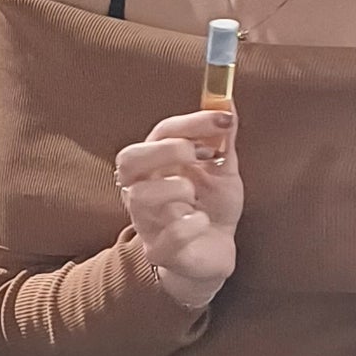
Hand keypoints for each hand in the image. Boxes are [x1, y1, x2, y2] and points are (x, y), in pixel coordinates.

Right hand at [114, 107, 241, 307]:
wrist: (214, 254)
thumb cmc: (210, 208)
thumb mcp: (221, 169)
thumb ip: (221, 139)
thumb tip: (226, 101)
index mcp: (155, 166)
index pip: (159, 133)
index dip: (190, 122)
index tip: (223, 118)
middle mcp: (142, 191)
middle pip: (129, 160)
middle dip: (166, 150)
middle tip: (198, 154)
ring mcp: (147, 222)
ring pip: (142, 197)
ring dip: (175, 188)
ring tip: (195, 195)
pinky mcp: (159, 252)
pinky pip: (166, 236)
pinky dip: (188, 225)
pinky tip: (202, 222)